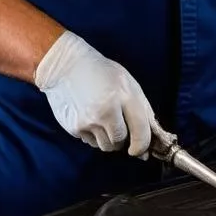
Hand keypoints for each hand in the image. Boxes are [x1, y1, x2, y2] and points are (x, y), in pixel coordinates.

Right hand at [34, 32, 153, 156]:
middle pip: (120, 142)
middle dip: (122, 138)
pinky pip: (90, 142)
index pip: (141, 131)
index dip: (142, 145)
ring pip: (105, 146)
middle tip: (117, 124)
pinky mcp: (74, 127)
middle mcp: (107, 111)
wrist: (65, 66)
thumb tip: (149, 140)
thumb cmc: (102, 73)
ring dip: (107, 139)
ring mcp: (89, 121)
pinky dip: (93, 135)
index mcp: (124, 96)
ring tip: (102, 120)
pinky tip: (88, 117)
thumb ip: (143, 110)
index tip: (139, 149)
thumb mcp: (128, 83)